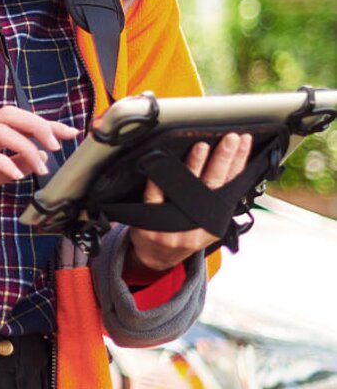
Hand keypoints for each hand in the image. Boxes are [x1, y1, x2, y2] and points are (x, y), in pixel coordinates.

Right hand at [0, 106, 79, 215]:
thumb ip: (14, 163)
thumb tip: (42, 158)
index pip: (19, 119)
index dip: (46, 123)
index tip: (69, 132)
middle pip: (10, 114)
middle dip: (37, 125)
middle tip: (57, 144)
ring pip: (0, 130)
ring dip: (26, 146)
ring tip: (41, 166)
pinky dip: (5, 163)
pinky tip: (16, 176)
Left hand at [127, 132, 252, 273]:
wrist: (156, 257)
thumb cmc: (182, 233)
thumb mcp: (206, 221)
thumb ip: (215, 198)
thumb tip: (231, 164)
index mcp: (215, 220)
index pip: (231, 185)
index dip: (239, 162)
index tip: (244, 141)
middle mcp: (197, 224)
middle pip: (214, 185)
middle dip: (224, 158)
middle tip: (230, 138)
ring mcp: (174, 226)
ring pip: (186, 189)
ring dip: (195, 165)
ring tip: (202, 146)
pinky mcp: (151, 224)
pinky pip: (154, 198)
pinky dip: (157, 182)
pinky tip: (161, 165)